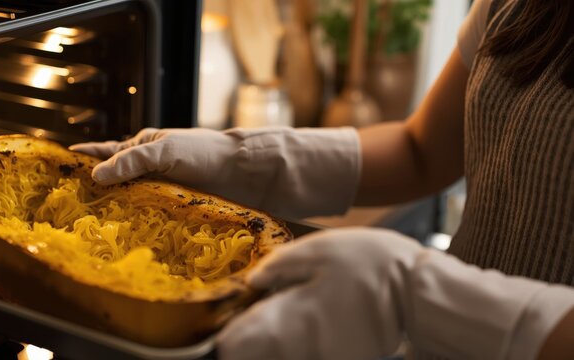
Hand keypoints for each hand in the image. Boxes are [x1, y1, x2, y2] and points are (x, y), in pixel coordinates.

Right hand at [71, 127, 360, 218]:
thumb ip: (132, 160)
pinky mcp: (175, 211)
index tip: (53, 170)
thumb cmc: (206, 153)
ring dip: (112, 215)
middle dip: (91, 193)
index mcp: (143, 149)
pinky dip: (135, 227)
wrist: (246, 172)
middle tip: (64, 211)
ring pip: (129, 204)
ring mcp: (161, 193)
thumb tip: (96, 176)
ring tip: (88, 231)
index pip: (104, 154)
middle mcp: (149, 172)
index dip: (80, 161)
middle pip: (113, 183)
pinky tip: (124, 240)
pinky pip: (149, 220)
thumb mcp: (166, 151)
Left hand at [217, 227, 573, 359]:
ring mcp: (322, 358)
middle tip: (244, 321)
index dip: (222, 338)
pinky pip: (303, 357)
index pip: (235, 347)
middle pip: (253, 358)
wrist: (418, 290)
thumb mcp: (318, 250)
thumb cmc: (368, 262)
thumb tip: (248, 283)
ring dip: (268, 344)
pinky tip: (302, 326)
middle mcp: (302, 347)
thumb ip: (278, 268)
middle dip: (244, 342)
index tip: (217, 326)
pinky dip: (293, 346)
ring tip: (272, 319)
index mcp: (291, 317)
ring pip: (277, 359)